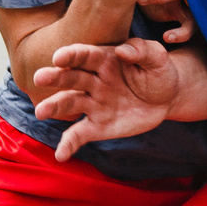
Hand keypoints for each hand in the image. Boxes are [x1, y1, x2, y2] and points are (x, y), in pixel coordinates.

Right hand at [31, 38, 181, 158]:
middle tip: (40, 78)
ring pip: (70, 104)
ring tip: (40, 112)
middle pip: (71, 78)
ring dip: (54, 107)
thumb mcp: (158, 58)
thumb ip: (142, 50)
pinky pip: (79, 135)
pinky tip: (60, 155)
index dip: (71, 55)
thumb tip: (122, 51)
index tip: (59, 57)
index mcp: (105, 60)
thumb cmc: (159, 73)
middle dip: (56, 78)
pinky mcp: (98, 126)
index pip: (85, 56)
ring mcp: (93, 104)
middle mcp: (93, 81)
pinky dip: (68, 144)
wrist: (167, 99)